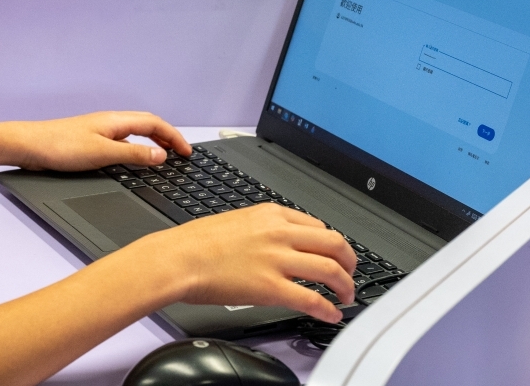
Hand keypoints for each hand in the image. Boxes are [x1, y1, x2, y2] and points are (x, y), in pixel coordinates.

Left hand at [9, 112, 192, 170]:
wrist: (29, 145)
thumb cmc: (59, 146)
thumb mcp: (103, 153)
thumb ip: (134, 153)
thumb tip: (161, 155)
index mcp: (116, 120)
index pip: (155, 123)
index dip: (175, 136)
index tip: (187, 152)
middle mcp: (110, 122)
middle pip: (148, 124)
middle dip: (168, 137)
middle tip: (182, 153)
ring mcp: (100, 130)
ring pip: (136, 132)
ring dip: (154, 141)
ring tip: (165, 155)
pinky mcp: (90, 141)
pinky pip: (123, 140)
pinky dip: (137, 147)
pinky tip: (134, 159)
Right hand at [146, 204, 357, 322]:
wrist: (179, 258)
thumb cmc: (196, 242)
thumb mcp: (237, 220)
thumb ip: (263, 229)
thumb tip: (278, 243)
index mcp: (271, 214)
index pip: (317, 225)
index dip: (332, 244)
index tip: (333, 255)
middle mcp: (279, 233)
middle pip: (334, 243)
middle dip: (349, 261)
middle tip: (349, 274)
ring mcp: (277, 259)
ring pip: (330, 270)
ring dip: (345, 286)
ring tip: (346, 296)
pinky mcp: (271, 287)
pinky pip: (311, 299)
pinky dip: (328, 309)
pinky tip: (331, 314)